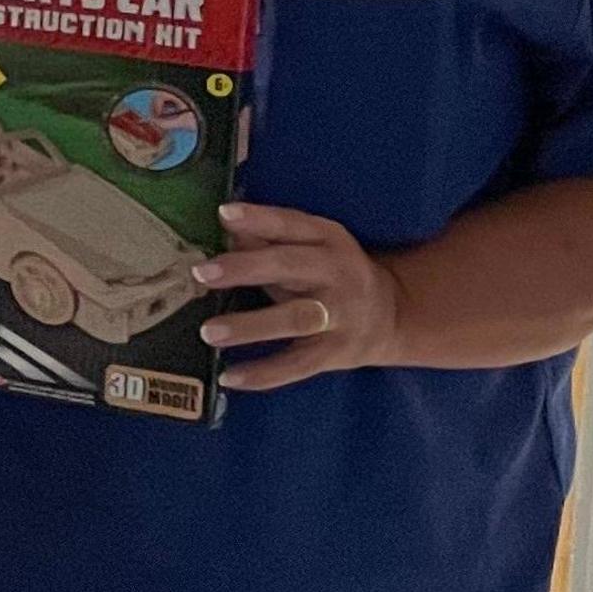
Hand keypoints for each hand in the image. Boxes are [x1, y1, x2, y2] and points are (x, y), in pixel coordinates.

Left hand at [201, 203, 407, 391]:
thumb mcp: (309, 248)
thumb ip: (268, 242)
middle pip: (289, 267)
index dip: (259, 218)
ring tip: (208, 332)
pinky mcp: (336, 352)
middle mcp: (337, 273)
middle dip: (244, 268)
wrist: (391, 316)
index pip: (291, 224)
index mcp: (329, 239)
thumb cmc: (329, 275)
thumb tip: (228, 230)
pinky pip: (297, 366)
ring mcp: (340, 315)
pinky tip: (228, 377)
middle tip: (201, 273)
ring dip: (249, 326)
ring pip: (294, 319)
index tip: (223, 214)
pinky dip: (263, 374)